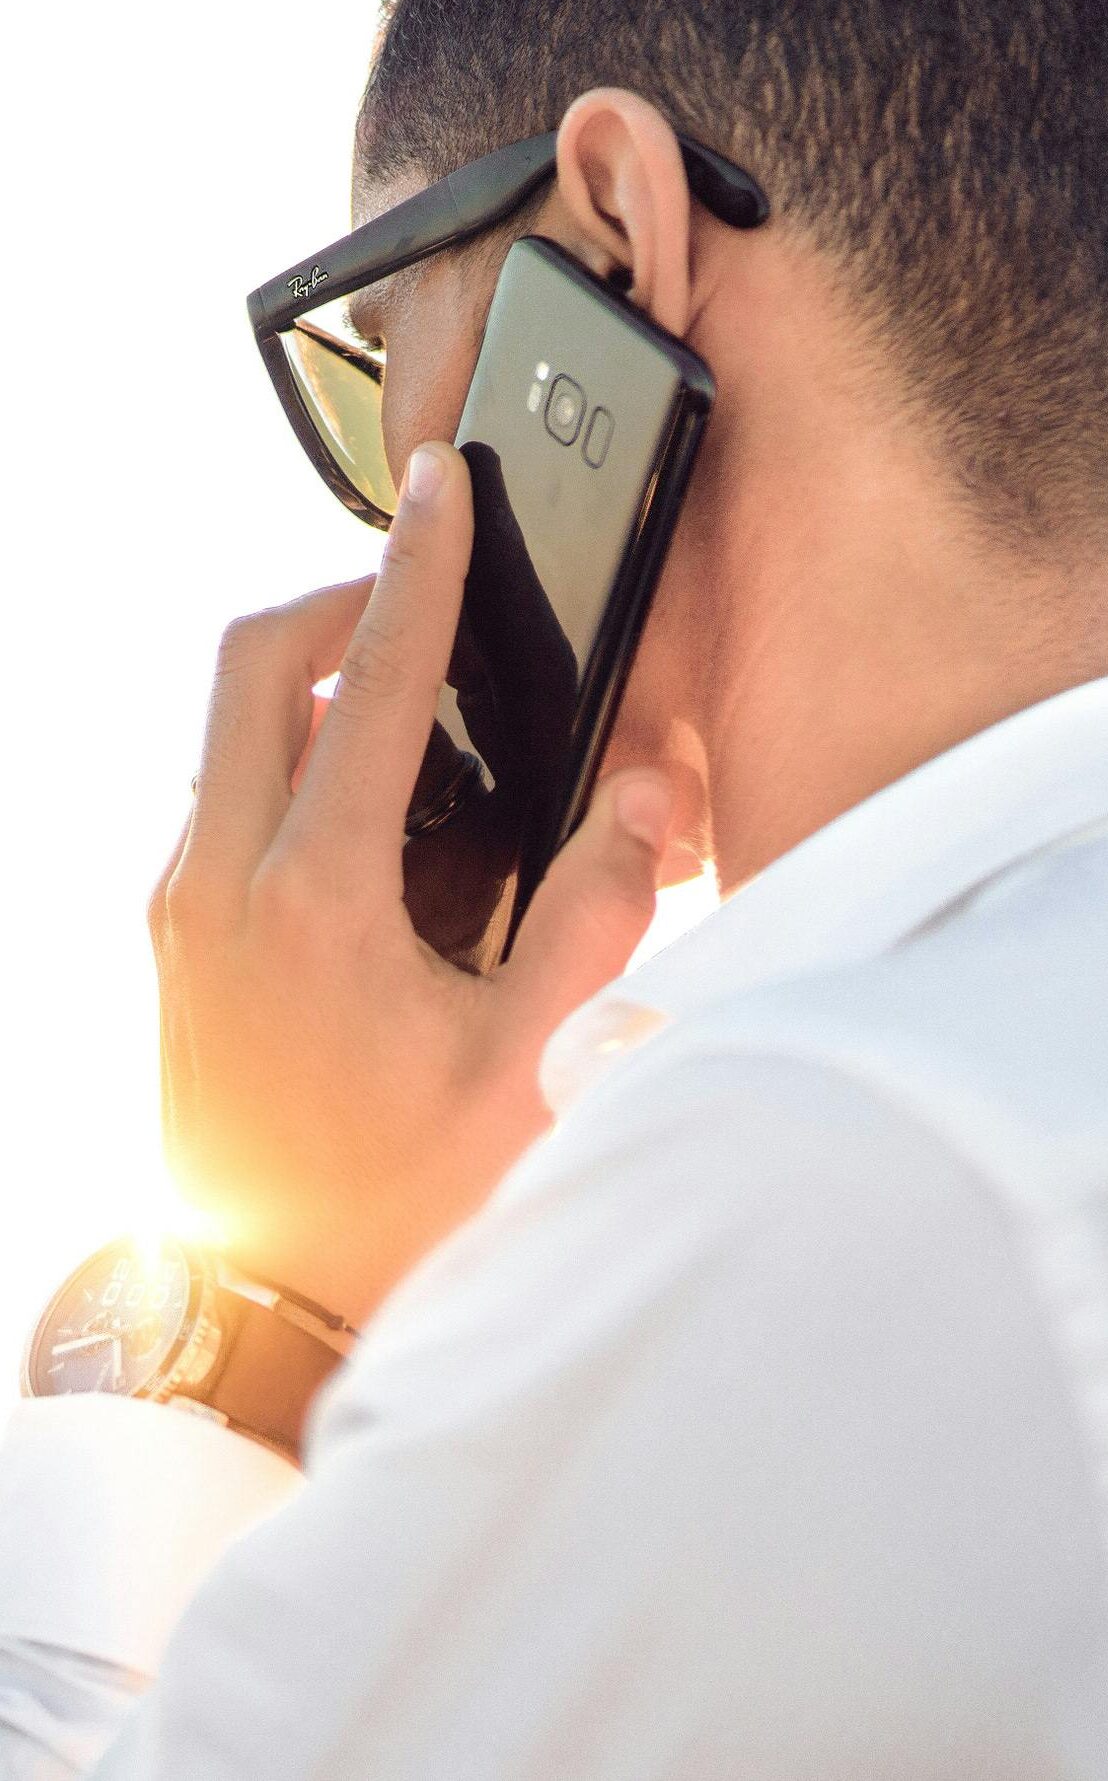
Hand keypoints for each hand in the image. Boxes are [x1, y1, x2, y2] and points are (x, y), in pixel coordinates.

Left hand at [149, 443, 674, 1325]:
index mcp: (311, 901)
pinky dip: (282, 754)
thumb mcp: (529, 1065)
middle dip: (334, 602)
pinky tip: (364, 810)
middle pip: (249, 665)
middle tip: (418, 605)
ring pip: (223, 726)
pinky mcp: (170, 939)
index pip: (370, 685)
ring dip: (303, 680)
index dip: (418, 570)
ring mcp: (178, 910)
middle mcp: (218, 885)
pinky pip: (219, 792)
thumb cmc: (391, 1201)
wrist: (264, 1308)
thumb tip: (638, 793)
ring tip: (405, 707)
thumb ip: (599, 913)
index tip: (442, 489)